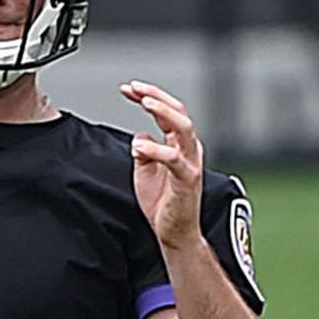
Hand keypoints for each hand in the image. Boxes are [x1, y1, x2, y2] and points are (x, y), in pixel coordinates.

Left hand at [120, 81, 204, 248]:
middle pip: (178, 112)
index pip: (167, 112)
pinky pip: (173, 159)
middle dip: (156, 96)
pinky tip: (140, 146)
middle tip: (135, 88)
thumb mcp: (145, 169)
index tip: (128, 89)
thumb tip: (139, 136)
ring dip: (163, 112)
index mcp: (180, 144)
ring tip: (145, 102)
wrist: (174, 231)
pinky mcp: (187, 179)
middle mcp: (189, 149)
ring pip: (183, 127)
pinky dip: (156, 149)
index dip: (148, 96)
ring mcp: (190, 163)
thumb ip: (143, 150)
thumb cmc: (163, 201)